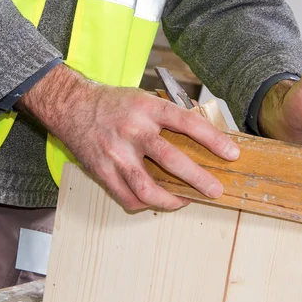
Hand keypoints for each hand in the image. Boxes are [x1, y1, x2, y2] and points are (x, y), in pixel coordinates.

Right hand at [17, 64, 239, 210]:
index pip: (187, 123)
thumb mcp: (142, 98)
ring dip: (172, 200)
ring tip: (186, 201)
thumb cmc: (112, 103)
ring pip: (147, 187)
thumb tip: (200, 135)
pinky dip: (146, 203)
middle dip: (199, 179)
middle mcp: (133, 131)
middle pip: (171, 159)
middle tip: (215, 190)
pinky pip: (128, 197)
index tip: (231, 154)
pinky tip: (157, 200)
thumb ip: (167, 115)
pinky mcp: (102, 171)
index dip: (213, 139)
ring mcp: (116, 154)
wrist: (70, 106)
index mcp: (147, 108)